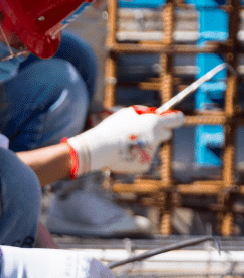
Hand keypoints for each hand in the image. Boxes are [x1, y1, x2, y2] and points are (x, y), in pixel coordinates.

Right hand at [66, 106, 184, 175]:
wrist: (99, 149)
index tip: (172, 119)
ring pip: (153, 146)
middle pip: (166, 134)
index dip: (175, 119)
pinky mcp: (146, 164)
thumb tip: (154, 113)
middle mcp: (157, 138)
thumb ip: (143, 113)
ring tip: (125, 144)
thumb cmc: (111, 128)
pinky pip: (145, 158)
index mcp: (155, 123)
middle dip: (158, 132)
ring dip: (144, 145)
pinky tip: (125, 153)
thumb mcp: (127, 113)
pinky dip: (137, 156)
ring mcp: (152, 152)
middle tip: (143, 132)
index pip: (177, 119)